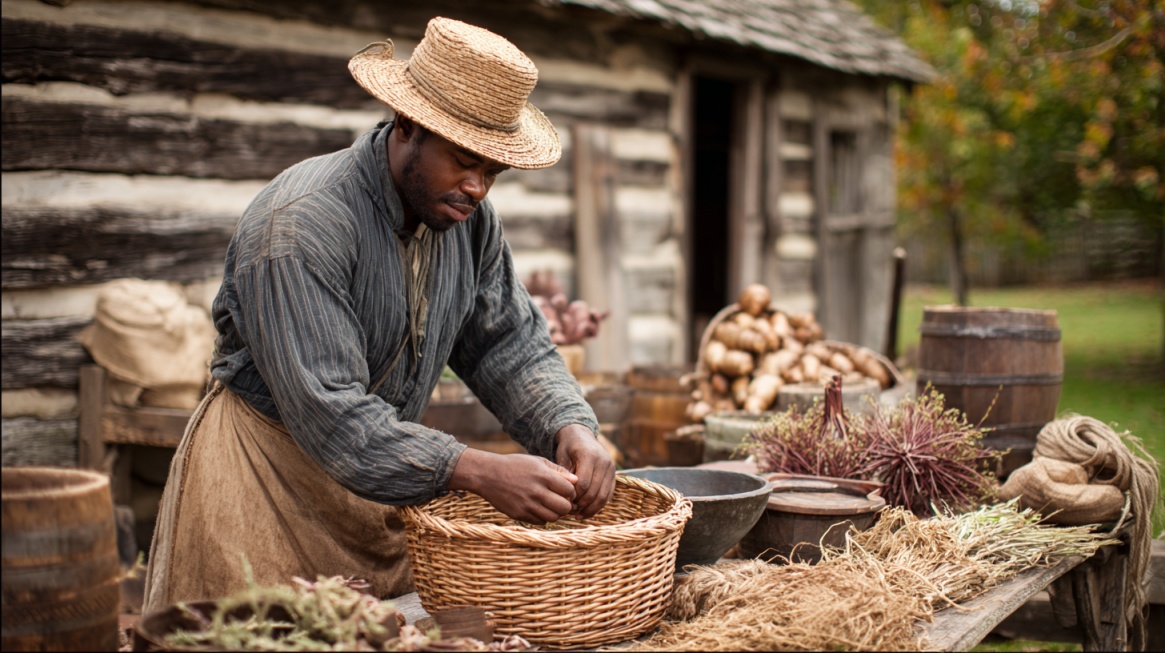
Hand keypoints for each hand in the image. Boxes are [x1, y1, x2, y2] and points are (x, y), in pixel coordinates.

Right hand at [449, 448, 578, 523]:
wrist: (488, 474)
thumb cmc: (515, 465)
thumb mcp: (537, 461)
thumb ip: (558, 471)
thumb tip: (576, 481)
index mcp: (543, 476)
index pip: (570, 490)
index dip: (572, 492)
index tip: (567, 491)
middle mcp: (536, 492)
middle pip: (564, 507)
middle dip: (566, 505)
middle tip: (562, 501)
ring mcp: (527, 505)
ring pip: (553, 518)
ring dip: (556, 513)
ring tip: (551, 506)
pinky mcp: (519, 514)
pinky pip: (539, 522)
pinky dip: (543, 518)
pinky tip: (539, 509)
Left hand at [555, 424, 615, 517]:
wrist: (582, 435)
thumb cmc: (568, 446)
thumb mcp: (562, 456)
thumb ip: (564, 475)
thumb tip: (566, 496)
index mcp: (589, 455)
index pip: (583, 483)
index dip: (574, 496)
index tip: (564, 502)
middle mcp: (603, 462)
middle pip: (594, 492)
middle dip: (582, 505)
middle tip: (570, 512)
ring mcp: (611, 468)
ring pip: (603, 496)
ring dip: (591, 509)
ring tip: (579, 516)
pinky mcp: (613, 474)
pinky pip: (608, 494)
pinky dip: (599, 505)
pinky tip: (587, 511)